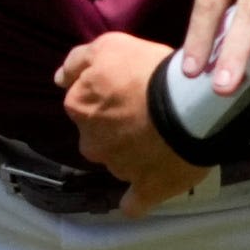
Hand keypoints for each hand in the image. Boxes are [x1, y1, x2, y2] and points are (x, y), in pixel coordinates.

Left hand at [55, 32, 209, 217]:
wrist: (189, 108)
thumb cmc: (149, 72)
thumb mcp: (109, 46)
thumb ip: (78, 61)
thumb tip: (60, 78)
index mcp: (79, 108)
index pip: (82, 102)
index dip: (105, 95)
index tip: (127, 90)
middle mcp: (91, 142)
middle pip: (98, 135)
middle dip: (114, 128)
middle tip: (145, 114)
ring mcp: (117, 169)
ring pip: (118, 162)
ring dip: (132, 155)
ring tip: (161, 141)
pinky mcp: (144, 190)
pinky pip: (134, 203)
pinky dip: (137, 198)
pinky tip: (146, 188)